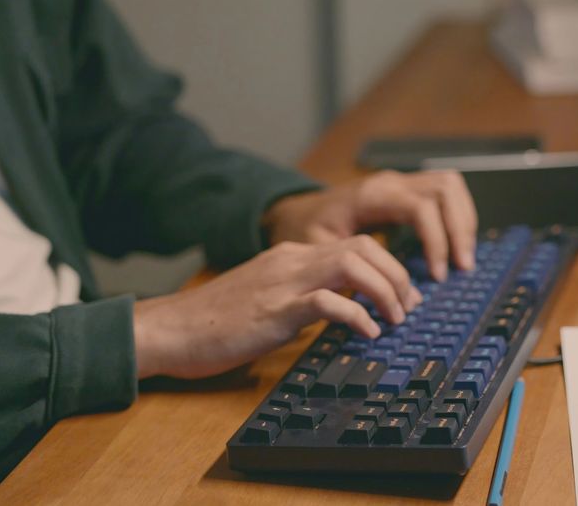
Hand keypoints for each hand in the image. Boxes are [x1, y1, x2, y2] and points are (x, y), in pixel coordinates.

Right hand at [132, 236, 420, 378]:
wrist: (168, 330)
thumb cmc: (213, 323)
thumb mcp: (267, 300)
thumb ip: (301, 298)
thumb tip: (340, 312)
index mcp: (290, 256)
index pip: (355, 244)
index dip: (389, 266)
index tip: (404, 295)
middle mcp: (291, 261)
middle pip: (364, 246)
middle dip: (396, 274)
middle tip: (409, 307)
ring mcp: (283, 282)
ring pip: (352, 264)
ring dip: (384, 291)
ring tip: (395, 319)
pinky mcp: (274, 310)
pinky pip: (327, 302)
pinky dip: (356, 315)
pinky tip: (367, 334)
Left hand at [262, 170, 477, 281]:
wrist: (297, 211)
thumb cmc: (306, 231)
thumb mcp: (318, 249)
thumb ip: (349, 268)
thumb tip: (381, 296)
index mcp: (371, 195)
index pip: (421, 208)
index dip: (436, 241)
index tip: (436, 276)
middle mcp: (390, 182)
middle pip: (445, 190)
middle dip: (459, 230)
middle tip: (462, 267)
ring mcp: (400, 181)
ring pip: (451, 186)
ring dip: (463, 221)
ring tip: (463, 257)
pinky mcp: (407, 188)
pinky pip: (445, 191)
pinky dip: (458, 215)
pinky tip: (455, 243)